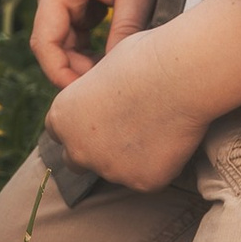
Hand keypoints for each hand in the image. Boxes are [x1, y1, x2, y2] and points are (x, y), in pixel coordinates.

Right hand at [32, 0, 168, 84]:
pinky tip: (117, 60)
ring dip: (85, 62)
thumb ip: (124, 32)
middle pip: (51, 46)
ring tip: (116, 79)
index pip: (44, 43)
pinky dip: (92, 49)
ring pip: (64, 42)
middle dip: (75, 72)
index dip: (60, 74)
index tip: (88, 96)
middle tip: (110, 93)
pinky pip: (77, 32)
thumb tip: (115, 77)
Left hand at [44, 12, 211, 192]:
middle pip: (77, 160)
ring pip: (115, 170)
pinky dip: (159, 164)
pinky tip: (173, 139)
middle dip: (95, 150)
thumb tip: (100, 104)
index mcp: (62, 117)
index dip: (81, 125)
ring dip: (129, 158)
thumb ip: (91, 96)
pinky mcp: (142, 182)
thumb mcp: (103, 69)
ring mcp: (109, 169)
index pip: (60, 133)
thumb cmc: (145, 59)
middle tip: (124, 131)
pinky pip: (148, 177)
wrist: (181, 75)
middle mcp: (78, 149)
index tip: (101, 118)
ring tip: (157, 128)